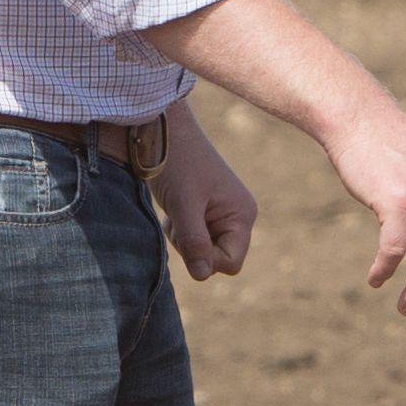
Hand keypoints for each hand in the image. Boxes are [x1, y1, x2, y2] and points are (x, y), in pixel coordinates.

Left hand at [150, 104, 256, 279]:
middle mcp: (238, 216)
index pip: (231, 263)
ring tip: (176, 211)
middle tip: (179, 221)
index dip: (206, 259)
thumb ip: (194, 241)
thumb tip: (202, 275)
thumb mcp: (184, 204)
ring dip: (185, 239)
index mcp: (243, 215)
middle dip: (194, 248)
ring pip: (204, 250)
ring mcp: (223, 214)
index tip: (186, 237)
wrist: (162, 130)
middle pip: (218, 258)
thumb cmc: (177, 163)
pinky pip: (196, 237)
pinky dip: (182, 230)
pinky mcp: (207, 210)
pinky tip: (175, 208)